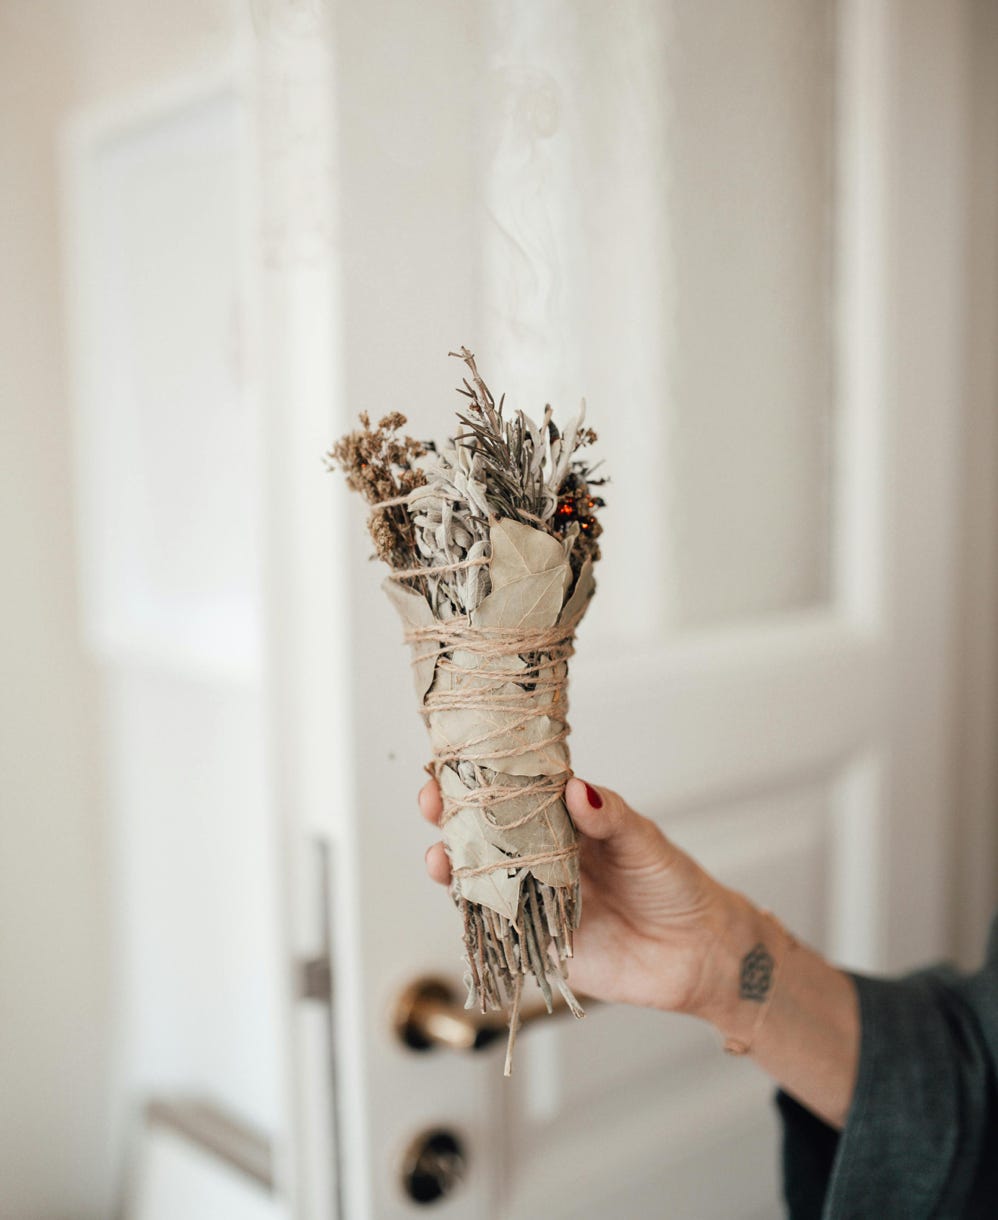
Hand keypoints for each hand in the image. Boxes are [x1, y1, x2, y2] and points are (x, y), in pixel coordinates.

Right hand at [419, 774, 731, 1014]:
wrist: (697, 954)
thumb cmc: (675, 886)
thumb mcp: (646, 843)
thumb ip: (611, 818)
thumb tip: (577, 789)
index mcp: (567, 821)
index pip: (517, 790)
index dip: (485, 775)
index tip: (458, 760)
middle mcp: (544, 855)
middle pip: (485, 830)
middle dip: (452, 814)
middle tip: (433, 800)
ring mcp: (536, 897)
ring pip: (481, 875)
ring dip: (453, 862)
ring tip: (440, 854)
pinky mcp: (536, 941)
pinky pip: (495, 925)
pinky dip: (470, 911)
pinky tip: (456, 896)